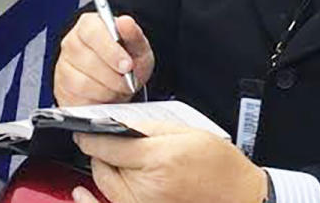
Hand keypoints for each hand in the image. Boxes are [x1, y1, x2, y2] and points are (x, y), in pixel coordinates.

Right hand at [54, 14, 154, 105]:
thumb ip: (134, 35)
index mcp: (89, 25)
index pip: (92, 32)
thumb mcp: (138, 48)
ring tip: (119, 88)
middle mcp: (71, 43)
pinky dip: (98, 101)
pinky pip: (78, 99)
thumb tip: (126, 22)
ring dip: (107, 90)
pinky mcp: (61, 89)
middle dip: (113, 75)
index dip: (111, 50)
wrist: (120, 84)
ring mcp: (63, 66)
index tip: (127, 65)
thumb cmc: (126, 61)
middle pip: (86, 59)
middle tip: (127, 80)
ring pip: (82, 82)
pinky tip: (107, 95)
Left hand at [71, 122, 267, 202]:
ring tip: (117, 158)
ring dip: (104, 169)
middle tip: (108, 141)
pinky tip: (82, 194)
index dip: (90, 136)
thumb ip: (150, 127)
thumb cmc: (218, 165)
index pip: (107, 146)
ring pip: (104, 184)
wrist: (236, 194)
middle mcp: (146, 186)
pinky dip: (95, 198)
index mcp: (158, 159)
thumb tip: (120, 125)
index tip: (82, 131)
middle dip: (100, 151)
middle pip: (101, 166)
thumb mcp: (187, 132)